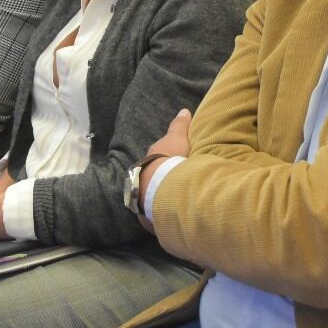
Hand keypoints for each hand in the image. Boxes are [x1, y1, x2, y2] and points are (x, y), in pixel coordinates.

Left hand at [134, 110, 193, 232]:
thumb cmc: (169, 160)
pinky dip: (166, 214)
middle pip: (154, 178)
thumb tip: (184, 111)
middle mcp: (143, 178)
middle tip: (179, 183)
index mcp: (150, 159)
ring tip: (180, 201)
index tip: (175, 162)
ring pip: (155, 196)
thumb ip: (180, 126)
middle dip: (164, 180)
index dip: (166, 159)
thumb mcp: (178, 138)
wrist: (159, 187)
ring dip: (165, 197)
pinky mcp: (150, 216)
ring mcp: (145, 197)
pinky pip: (159, 214)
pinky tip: (176, 216)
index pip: (157, 158)